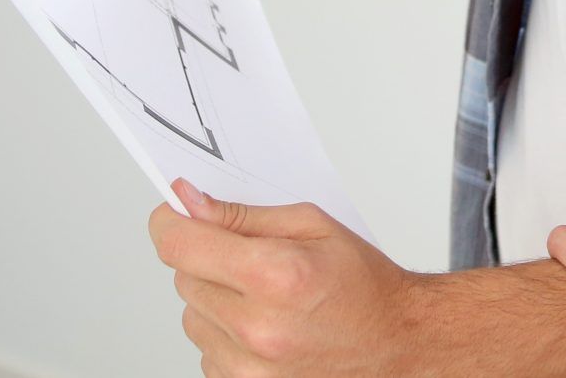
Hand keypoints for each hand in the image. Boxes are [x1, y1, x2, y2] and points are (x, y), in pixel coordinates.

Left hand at [151, 179, 426, 376]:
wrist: (394, 343)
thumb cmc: (362, 285)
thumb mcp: (313, 225)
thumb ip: (242, 214)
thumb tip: (189, 203)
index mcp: (275, 276)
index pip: (180, 244)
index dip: (171, 221)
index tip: (176, 213)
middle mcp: (257, 328)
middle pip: (183, 277)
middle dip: (207, 258)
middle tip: (251, 258)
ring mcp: (248, 367)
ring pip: (191, 315)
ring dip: (215, 299)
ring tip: (265, 297)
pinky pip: (205, 348)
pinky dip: (225, 333)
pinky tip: (264, 325)